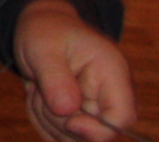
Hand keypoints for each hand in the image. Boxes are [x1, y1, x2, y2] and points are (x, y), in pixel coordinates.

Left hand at [12, 0, 136, 140]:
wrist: (42, 27)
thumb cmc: (45, 31)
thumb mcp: (42, 47)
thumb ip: (55, 78)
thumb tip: (67, 111)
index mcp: (112, 72)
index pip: (121, 117)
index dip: (95, 128)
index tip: (65, 116)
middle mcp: (110, 95)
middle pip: (95, 134)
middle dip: (59, 120)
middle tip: (38, 92)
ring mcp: (96, 109)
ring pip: (74, 138)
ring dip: (47, 120)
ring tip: (37, 90)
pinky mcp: (81, 117)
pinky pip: (61, 136)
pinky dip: (43, 122)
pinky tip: (38, 99)